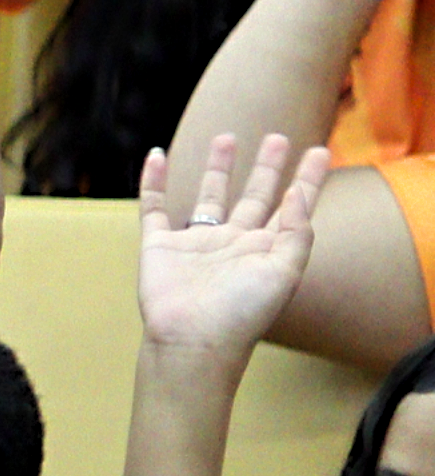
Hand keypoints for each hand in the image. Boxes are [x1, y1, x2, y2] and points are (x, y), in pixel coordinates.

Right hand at [135, 133, 329, 360]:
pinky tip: (157, 156)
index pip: (292, 206)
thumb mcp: (284, 272)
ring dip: (217, 167)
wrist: (192, 338)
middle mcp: (233, 242)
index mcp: (266, 249)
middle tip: (278, 137)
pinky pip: (154, 207)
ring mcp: (196, 242)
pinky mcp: (160, 245)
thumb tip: (296, 194)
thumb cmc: (243, 313)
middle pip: (254, 195)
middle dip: (267, 167)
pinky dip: (153, 181)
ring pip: (208, 196)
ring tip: (226, 137)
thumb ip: (296, 232)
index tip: (321, 150)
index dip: (307, 179)